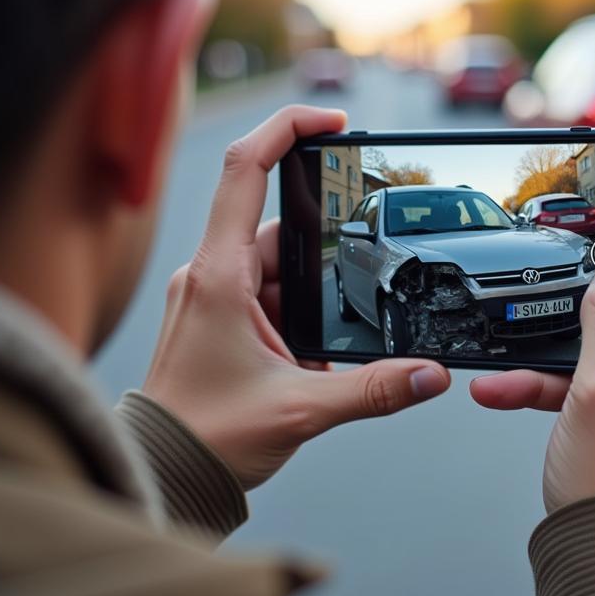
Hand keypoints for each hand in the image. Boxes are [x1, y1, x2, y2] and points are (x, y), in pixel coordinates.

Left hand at [143, 105, 449, 489]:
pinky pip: (267, 303)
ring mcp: (213, 299)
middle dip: (324, 264)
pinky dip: (295, 323)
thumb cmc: (205, 437)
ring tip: (317, 352)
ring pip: (278, 273)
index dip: (288, 129)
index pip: (246, 170)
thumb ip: (373, 390)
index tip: (332, 121)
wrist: (164, 474)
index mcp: (219, 276)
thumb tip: (430, 375)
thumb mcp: (301, 410)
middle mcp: (212, 276)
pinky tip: (308, 362)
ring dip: (309, 304)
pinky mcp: (218, 323)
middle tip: (351, 295)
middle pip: (282, 233)